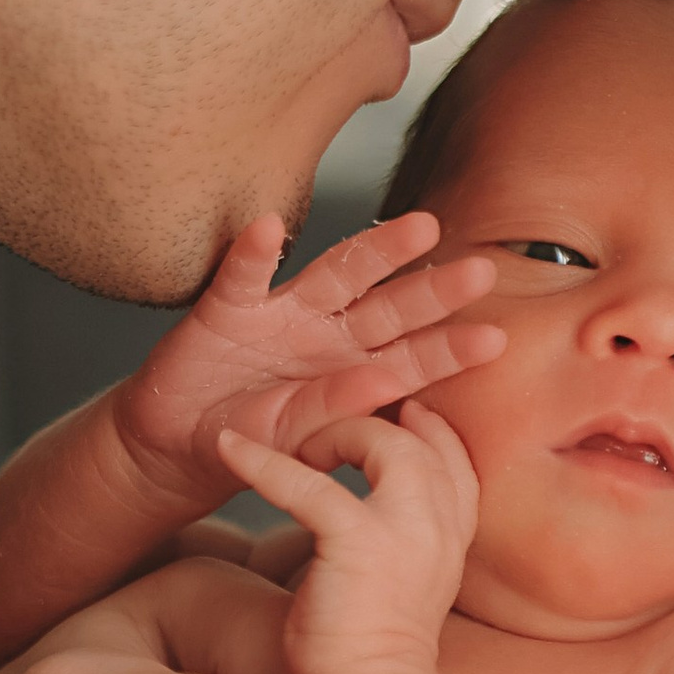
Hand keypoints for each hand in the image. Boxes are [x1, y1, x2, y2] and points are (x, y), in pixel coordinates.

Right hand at [119, 213, 500, 493]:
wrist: (178, 445)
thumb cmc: (248, 441)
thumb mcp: (295, 439)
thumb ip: (338, 409)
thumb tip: (389, 383)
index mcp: (349, 370)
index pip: (410, 358)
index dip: (449, 349)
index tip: (495, 341)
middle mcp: (325, 333)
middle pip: (387, 308)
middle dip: (432, 291)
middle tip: (481, 273)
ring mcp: (280, 315)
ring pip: (334, 276)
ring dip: (376, 252)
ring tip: (421, 229)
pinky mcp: (226, 310)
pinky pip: (241, 277)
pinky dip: (253, 254)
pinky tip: (269, 227)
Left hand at [219, 403, 481, 673]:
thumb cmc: (368, 653)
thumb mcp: (403, 586)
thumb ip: (401, 544)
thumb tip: (370, 522)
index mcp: (452, 538)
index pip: (455, 459)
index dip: (424, 430)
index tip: (391, 417)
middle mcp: (439, 527)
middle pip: (423, 440)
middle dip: (378, 420)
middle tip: (330, 430)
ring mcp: (406, 532)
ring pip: (382, 443)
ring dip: (334, 435)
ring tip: (297, 446)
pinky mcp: (359, 543)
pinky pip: (311, 484)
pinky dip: (264, 462)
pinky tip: (228, 449)